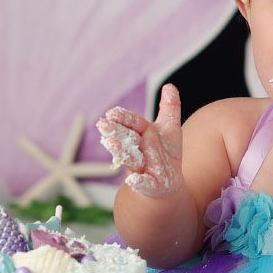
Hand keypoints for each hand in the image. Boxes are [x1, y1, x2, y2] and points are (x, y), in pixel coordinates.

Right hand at [96, 83, 183, 197]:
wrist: (166, 183)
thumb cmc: (165, 153)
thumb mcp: (170, 129)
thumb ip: (169, 108)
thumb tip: (169, 86)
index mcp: (142, 135)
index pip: (134, 124)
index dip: (124, 118)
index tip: (112, 112)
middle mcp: (138, 150)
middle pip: (126, 139)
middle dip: (116, 132)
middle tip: (102, 124)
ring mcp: (142, 168)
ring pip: (131, 159)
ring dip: (121, 151)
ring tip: (111, 143)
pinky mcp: (149, 185)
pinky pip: (143, 183)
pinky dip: (138, 182)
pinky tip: (133, 180)